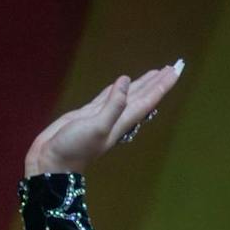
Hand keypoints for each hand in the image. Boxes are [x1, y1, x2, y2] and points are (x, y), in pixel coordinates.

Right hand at [24, 61, 182, 176]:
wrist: (52, 163)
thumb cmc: (75, 148)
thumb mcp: (98, 126)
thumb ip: (113, 105)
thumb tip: (126, 81)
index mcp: (122, 121)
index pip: (147, 99)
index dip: (161, 85)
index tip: (176, 71)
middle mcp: (117, 117)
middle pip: (142, 96)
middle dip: (156, 82)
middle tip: (173, 67)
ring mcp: (103, 115)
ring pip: (128, 95)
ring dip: (141, 84)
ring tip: (155, 73)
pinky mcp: (88, 114)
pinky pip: (109, 97)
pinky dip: (118, 89)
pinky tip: (122, 82)